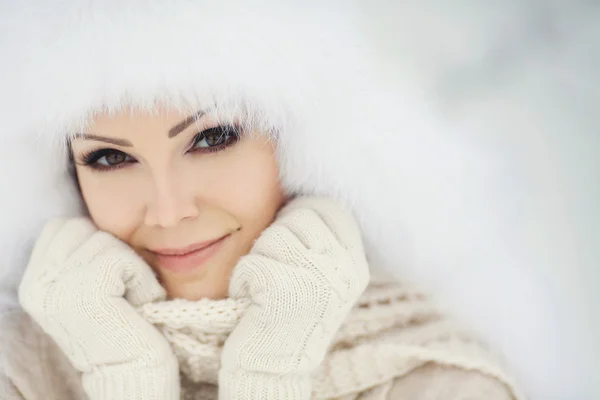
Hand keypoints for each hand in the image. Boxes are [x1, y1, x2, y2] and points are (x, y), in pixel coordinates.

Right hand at [18, 218, 179, 399]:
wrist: (129, 373)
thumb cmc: (119, 326)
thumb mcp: (84, 288)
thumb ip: (77, 258)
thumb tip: (91, 220)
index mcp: (33, 282)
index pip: (62, 226)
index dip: (93, 243)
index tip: (105, 279)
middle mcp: (37, 283)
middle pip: (82, 227)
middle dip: (110, 251)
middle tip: (118, 288)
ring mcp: (58, 286)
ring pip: (105, 240)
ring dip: (129, 266)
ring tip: (127, 299)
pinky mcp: (87, 288)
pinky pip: (123, 257)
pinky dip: (141, 277)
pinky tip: (138, 303)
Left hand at [219, 197, 369, 398]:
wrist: (275, 370)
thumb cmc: (290, 316)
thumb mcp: (323, 278)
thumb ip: (321, 242)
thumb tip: (298, 197)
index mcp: (355, 265)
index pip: (330, 208)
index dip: (302, 213)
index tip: (291, 238)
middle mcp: (344, 271)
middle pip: (298, 216)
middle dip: (277, 237)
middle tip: (276, 268)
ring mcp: (319, 280)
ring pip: (273, 236)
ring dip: (258, 258)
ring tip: (265, 287)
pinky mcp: (286, 291)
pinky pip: (252, 262)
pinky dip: (242, 279)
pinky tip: (252, 300)